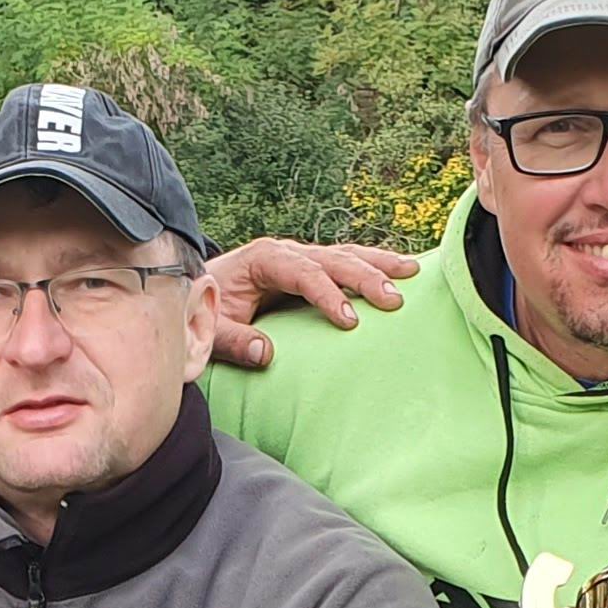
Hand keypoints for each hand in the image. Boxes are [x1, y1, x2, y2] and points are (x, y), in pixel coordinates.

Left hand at [197, 239, 415, 368]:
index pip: (303, 273)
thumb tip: (266, 354)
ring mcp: (300, 258)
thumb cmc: (204, 310)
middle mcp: (286, 252)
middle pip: (333, 259)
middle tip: (393, 299)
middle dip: (366, 277)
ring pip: (346, 255)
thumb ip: (234, 340)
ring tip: (412, 273)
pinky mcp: (309, 269)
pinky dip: (372, 266)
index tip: (349, 321)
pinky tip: (399, 270)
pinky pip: (344, 264)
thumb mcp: (211, 329)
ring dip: (379, 264)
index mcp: (263, 259)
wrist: (195, 292)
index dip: (328, 295)